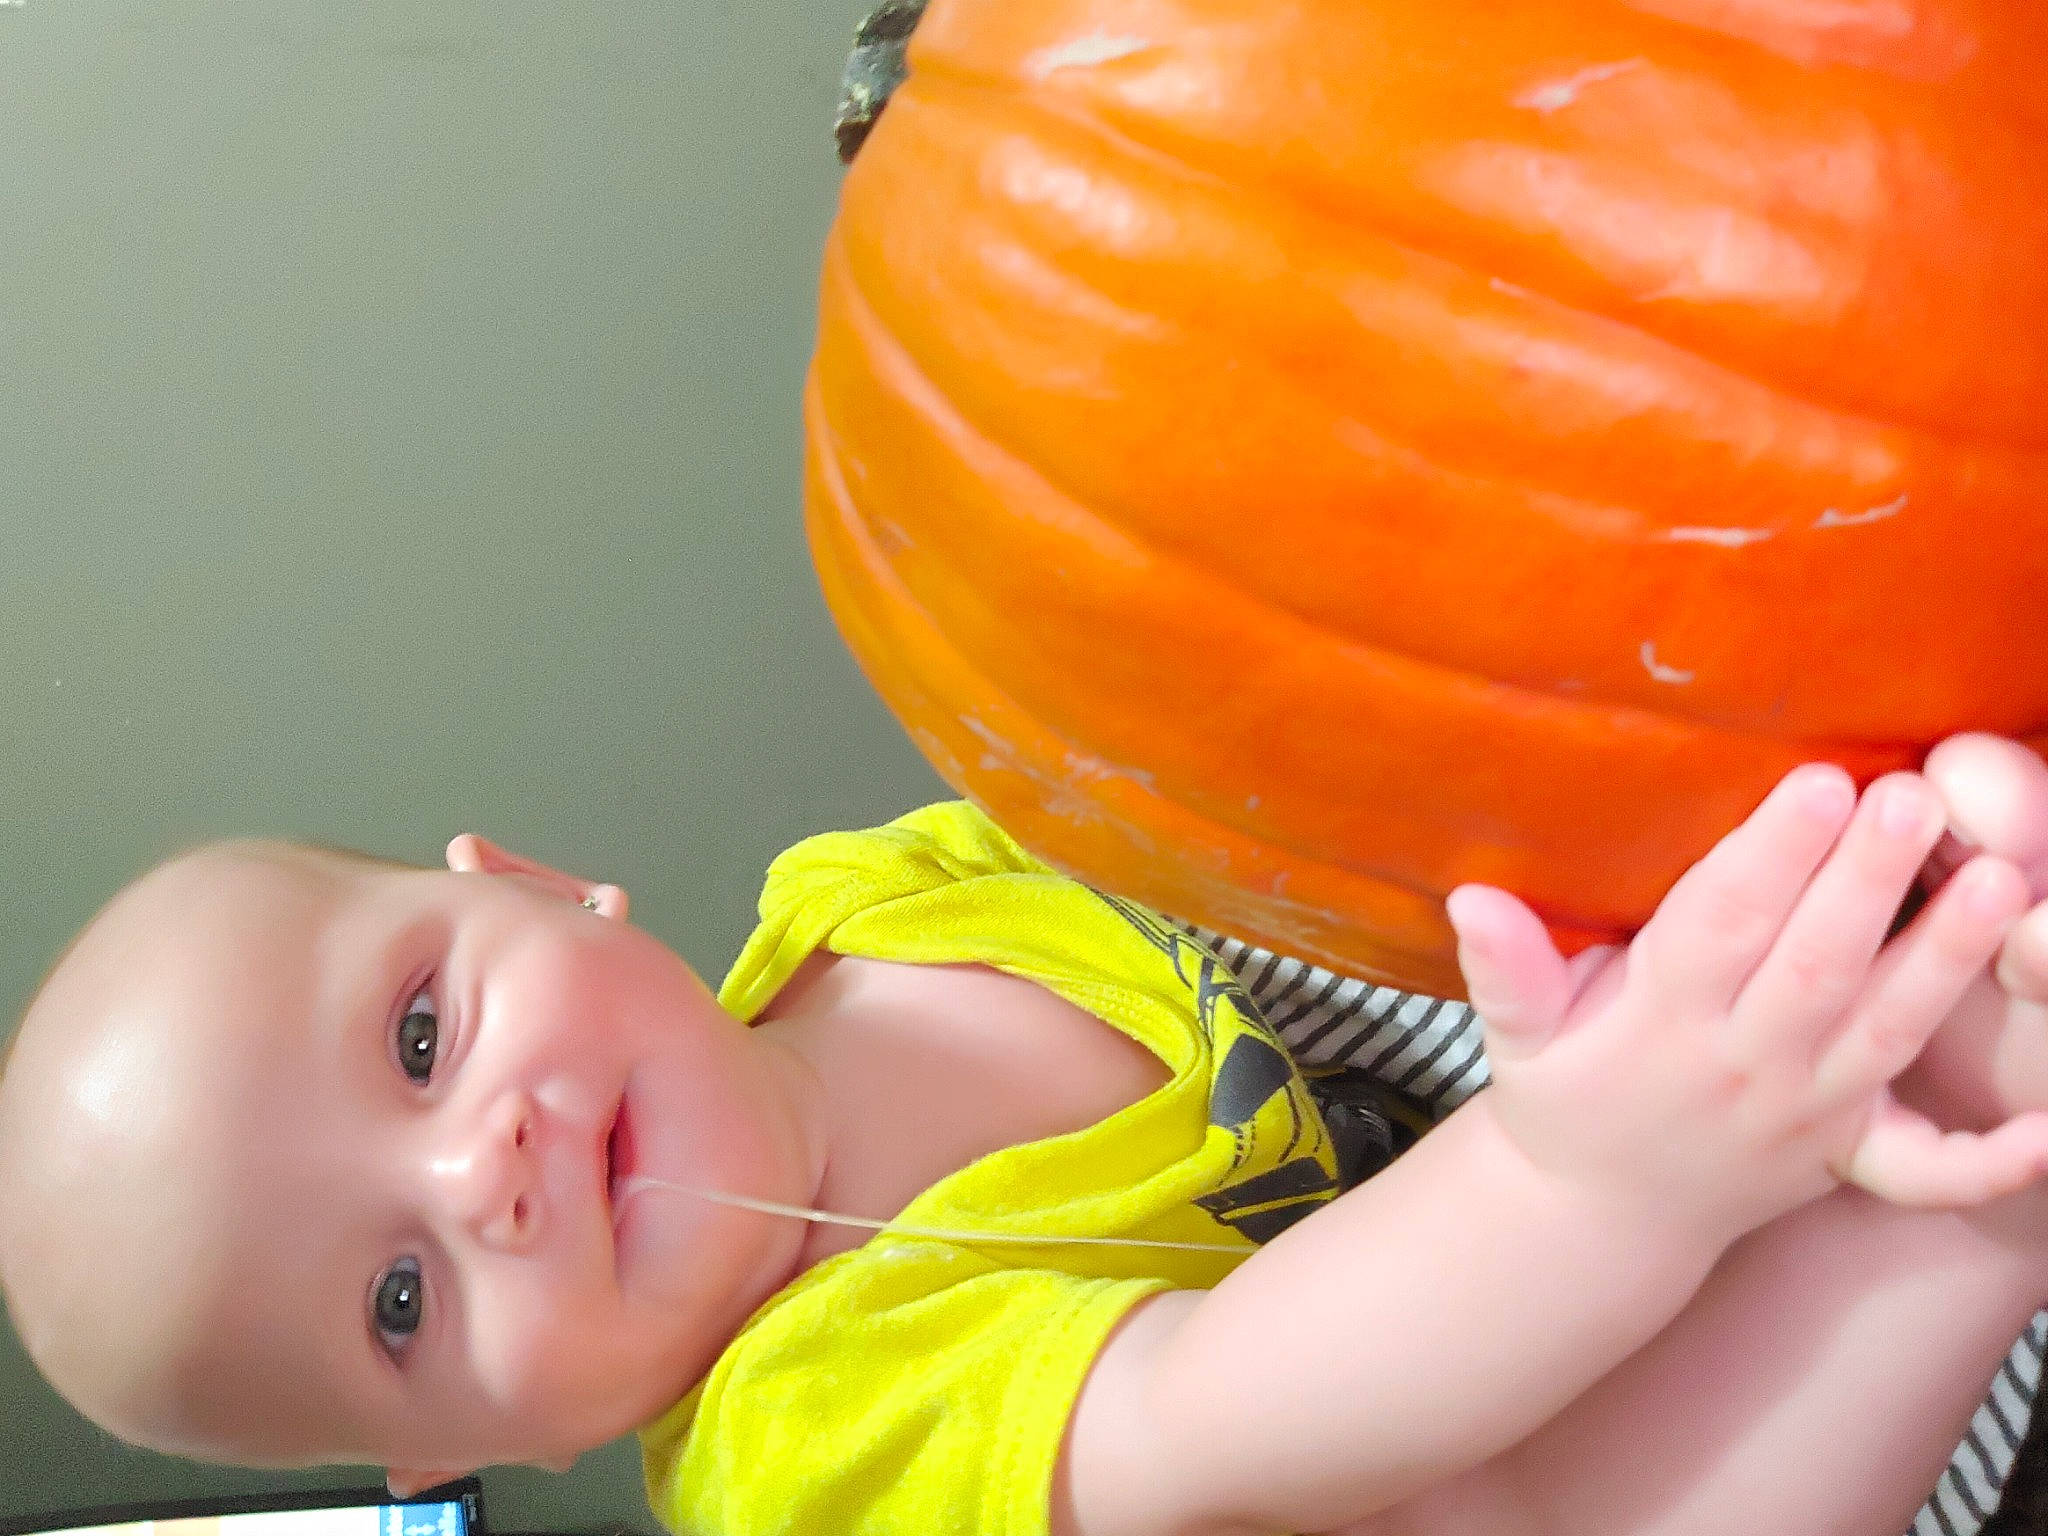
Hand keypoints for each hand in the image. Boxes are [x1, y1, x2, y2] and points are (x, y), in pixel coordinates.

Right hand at [1448, 765, 2047, 1248]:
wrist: (1600, 1222)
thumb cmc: (1562, 1100)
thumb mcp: (1516, 1039)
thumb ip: (1506, 970)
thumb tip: (1471, 897)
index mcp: (1660, 1023)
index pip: (1719, 928)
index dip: (1768, 857)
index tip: (1816, 783)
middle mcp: (1742, 1066)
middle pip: (1815, 966)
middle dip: (1868, 881)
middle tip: (1915, 797)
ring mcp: (1807, 1113)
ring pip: (1885, 1030)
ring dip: (1945, 957)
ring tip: (1998, 879)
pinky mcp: (1851, 1151)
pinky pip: (1931, 1166)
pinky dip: (1996, 1158)